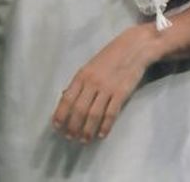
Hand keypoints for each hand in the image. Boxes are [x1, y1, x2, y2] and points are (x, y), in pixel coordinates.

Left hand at [52, 25, 154, 142]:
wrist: (133, 48)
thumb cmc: (109, 58)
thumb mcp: (89, 67)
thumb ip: (79, 82)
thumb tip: (65, 97)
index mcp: (81, 75)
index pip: (67, 98)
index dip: (60, 114)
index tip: (56, 126)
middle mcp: (92, 82)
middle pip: (79, 109)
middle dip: (73, 126)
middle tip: (70, 138)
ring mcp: (107, 88)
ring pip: (93, 114)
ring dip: (87, 129)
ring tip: (84, 139)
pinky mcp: (121, 92)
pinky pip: (111, 113)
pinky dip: (105, 126)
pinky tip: (101, 134)